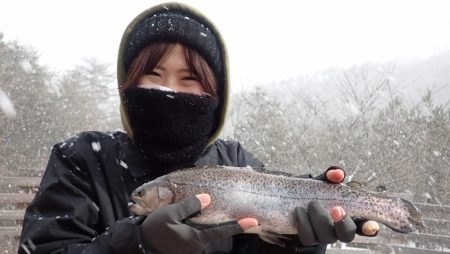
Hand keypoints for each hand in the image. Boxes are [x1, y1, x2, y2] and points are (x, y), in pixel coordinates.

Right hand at [140, 193, 257, 253]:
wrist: (139, 246)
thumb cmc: (154, 230)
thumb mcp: (170, 213)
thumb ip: (190, 205)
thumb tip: (207, 198)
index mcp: (195, 238)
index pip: (221, 231)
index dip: (238, 225)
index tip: (253, 221)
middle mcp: (196, 245)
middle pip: (209, 229)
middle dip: (209, 218)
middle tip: (200, 209)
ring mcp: (190, 248)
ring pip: (200, 231)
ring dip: (196, 221)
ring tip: (180, 214)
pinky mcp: (184, 247)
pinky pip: (192, 235)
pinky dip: (190, 225)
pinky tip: (179, 220)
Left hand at [294, 166, 378, 245]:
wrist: (291, 200)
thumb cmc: (315, 190)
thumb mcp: (324, 182)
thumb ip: (331, 176)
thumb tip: (337, 174)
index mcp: (350, 215)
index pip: (365, 226)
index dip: (369, 228)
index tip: (370, 225)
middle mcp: (339, 229)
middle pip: (347, 234)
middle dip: (342, 223)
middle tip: (336, 209)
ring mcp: (324, 236)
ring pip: (327, 237)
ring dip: (320, 219)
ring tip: (312, 203)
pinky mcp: (309, 238)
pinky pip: (307, 237)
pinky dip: (303, 222)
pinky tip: (299, 211)